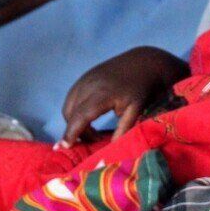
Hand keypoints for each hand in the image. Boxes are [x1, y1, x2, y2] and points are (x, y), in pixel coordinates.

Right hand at [59, 47, 185, 144]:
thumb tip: (110, 149)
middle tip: (92, 140)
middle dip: (75, 130)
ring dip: (74, 121)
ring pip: (68, 105)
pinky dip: (75, 110)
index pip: (80, 116)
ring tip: (91, 130)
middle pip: (70, 113)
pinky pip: (72, 97)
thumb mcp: (136, 110)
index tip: (65, 147)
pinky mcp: (85, 76)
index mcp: (101, 94)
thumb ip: (123, 129)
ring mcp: (85, 79)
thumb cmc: (141, 88)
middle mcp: (88, 85)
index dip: (71, 132)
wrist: (143, 62)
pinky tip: (89, 117)